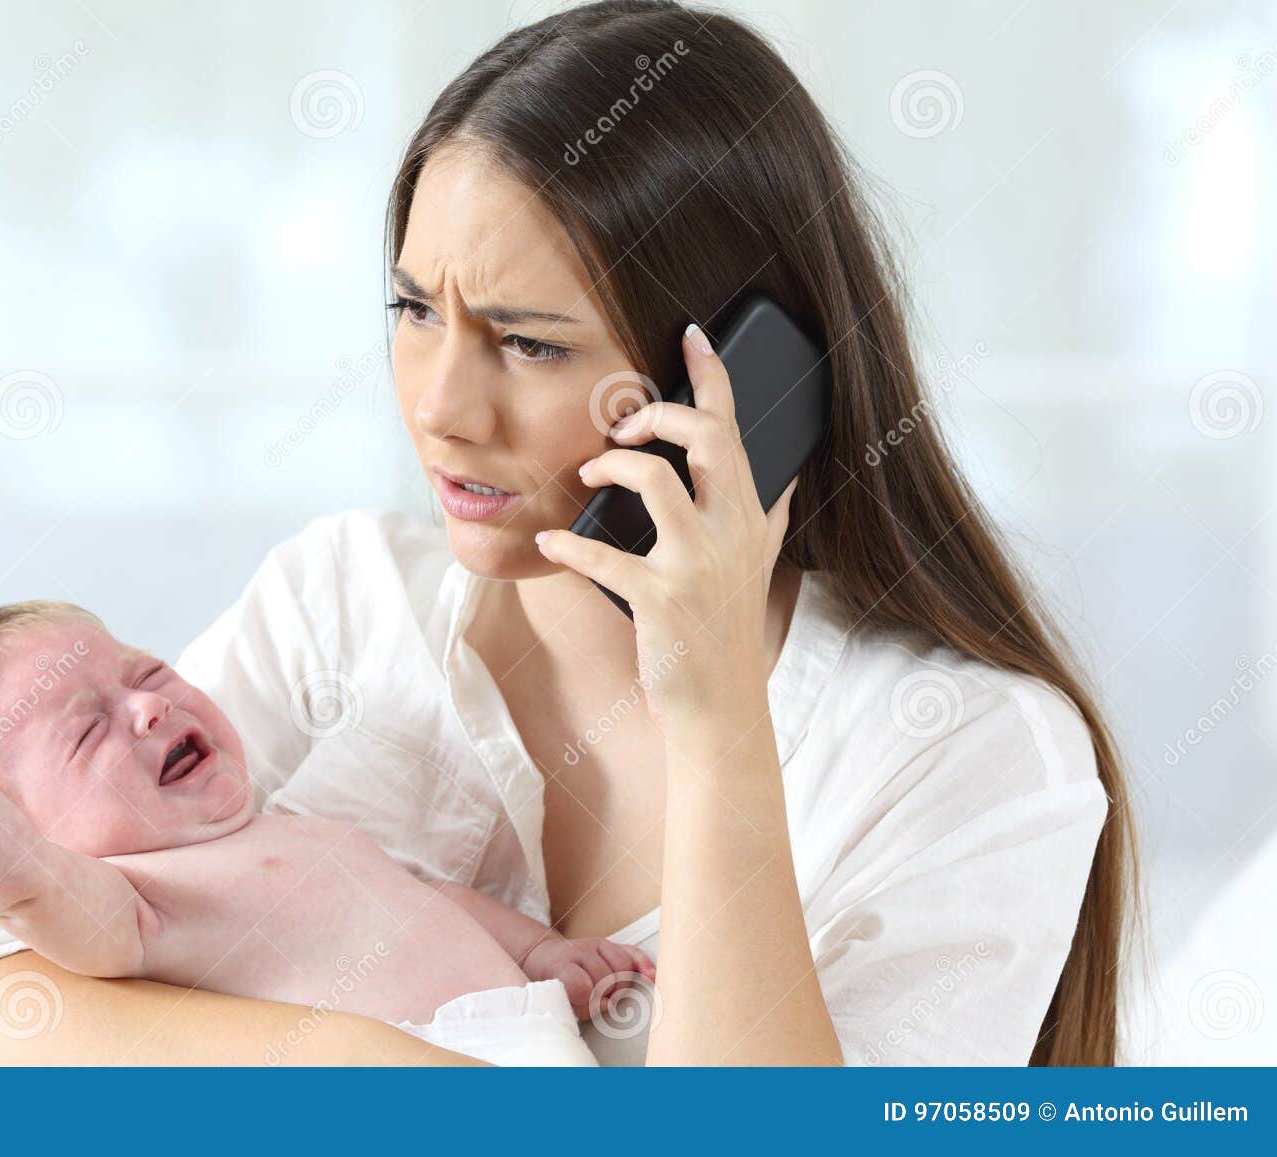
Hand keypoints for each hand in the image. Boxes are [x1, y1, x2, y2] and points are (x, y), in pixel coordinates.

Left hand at [522, 935, 655, 1019]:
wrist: (545, 957)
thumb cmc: (551, 982)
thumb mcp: (555, 997)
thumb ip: (580, 1005)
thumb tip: (610, 1004)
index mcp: (561, 965)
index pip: (581, 985)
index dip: (587, 1002)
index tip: (585, 1006)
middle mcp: (580, 950)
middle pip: (606, 977)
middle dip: (606, 995)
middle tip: (597, 1001)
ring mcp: (596, 945)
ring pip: (623, 966)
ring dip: (621, 986)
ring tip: (610, 993)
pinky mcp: (609, 944)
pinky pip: (633, 952)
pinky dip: (643, 965)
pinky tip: (650, 976)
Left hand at [537, 323, 795, 731]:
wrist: (720, 707)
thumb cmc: (728, 632)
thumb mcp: (761, 569)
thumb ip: (773, 518)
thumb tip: (787, 480)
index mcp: (751, 517)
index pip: (737, 430)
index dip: (713, 376)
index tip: (692, 334)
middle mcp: (730, 533)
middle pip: (706, 438)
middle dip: (659, 413)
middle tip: (622, 425)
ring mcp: (696, 566)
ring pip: (654, 479)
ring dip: (611, 466)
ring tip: (588, 475)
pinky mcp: (660, 599)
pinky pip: (603, 555)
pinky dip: (568, 544)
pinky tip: (550, 542)